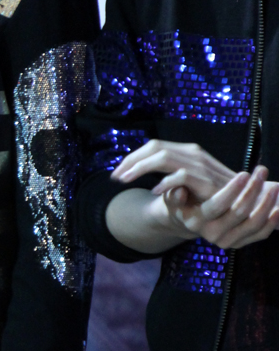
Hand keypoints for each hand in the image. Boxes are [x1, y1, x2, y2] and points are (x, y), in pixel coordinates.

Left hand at [112, 140, 278, 249]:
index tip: (117, 172)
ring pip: (163, 157)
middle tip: (115, 177)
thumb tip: (133, 170)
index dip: (132, 157)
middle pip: (154, 148)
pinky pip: (181, 175)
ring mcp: (200, 164)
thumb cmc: (204, 197)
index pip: (153, 146)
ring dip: (140, 169)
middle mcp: (192, 153)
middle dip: (131, 162)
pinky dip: (165, 182)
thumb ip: (163, 176)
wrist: (235, 205)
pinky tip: (154, 192)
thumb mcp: (180, 185)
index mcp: (185, 151)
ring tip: (124, 181)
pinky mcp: (206, 179)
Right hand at [163, 165, 278, 249]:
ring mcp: (227, 241)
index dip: (232, 190)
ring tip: (274, 186)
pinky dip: (273, 222)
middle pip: (239, 213)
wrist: (189, 222)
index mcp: (197, 220)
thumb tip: (179, 191)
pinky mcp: (240, 243)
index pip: (217, 205)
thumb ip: (174, 194)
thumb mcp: (172, 198)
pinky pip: (260, 234)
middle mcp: (212, 233)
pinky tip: (278, 208)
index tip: (244, 174)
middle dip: (253, 190)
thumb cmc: (183, 203)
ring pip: (254, 224)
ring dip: (267, 204)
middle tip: (261, 171)